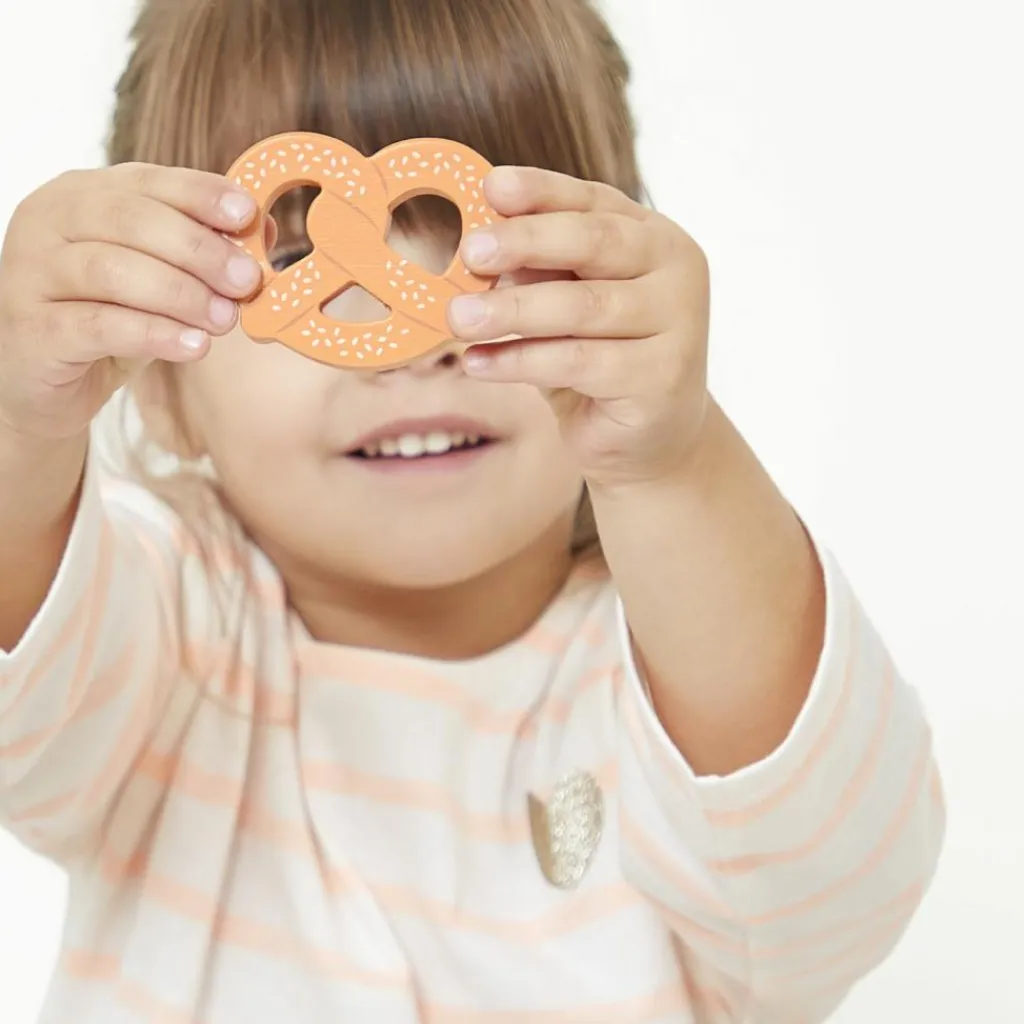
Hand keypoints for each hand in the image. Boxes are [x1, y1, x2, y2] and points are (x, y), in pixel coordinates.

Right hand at [0, 163, 261, 439]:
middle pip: (129, 221)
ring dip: (182, 294)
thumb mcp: (156, 277)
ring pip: (113, 270)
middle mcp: (47, 223)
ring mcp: (30, 274)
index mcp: (80, 195)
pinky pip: (99, 325)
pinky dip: (154, 333)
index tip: (246, 214)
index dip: (199, 194)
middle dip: (199, 250)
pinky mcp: (32, 329)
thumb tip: (262, 228)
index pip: (145, 181)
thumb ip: (201, 249)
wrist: (45, 382)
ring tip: (225, 319)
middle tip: (245, 281)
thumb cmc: (106, 318)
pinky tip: (194, 345)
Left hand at [446, 167, 711, 488]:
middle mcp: (676, 271)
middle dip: (525, 243)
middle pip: (595, 243)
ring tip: (457, 318)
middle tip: (470, 252)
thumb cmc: (598, 360)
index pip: (594, 202)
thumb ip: (539, 272)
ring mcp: (679, 324)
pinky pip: (579, 362)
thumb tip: (477, 247)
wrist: (647, 438)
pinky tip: (479, 362)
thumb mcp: (565, 306)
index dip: (542, 191)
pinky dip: (521, 360)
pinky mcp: (662, 377)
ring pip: (583, 306)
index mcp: (653, 237)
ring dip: (512, 310)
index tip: (492, 188)